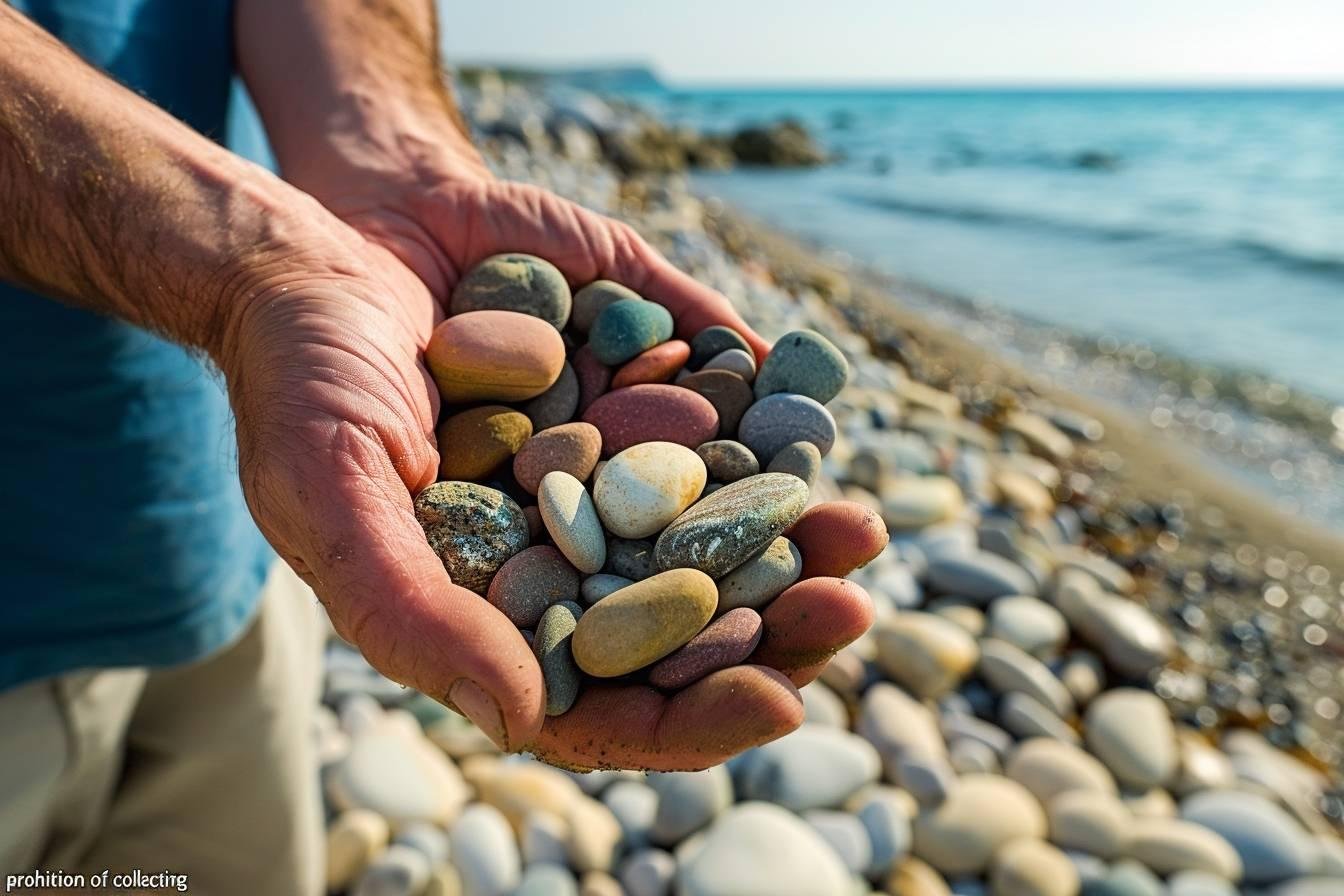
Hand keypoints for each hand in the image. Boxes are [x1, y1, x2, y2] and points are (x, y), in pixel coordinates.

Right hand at [296, 165, 878, 769]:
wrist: (330, 242)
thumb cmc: (308, 379)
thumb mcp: (332, 496)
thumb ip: (410, 613)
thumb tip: (520, 720)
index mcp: (503, 603)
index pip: (612, 697)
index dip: (693, 717)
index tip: (775, 704)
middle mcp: (572, 541)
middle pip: (692, 614)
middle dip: (778, 623)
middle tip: (846, 611)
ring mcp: (615, 457)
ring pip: (723, 516)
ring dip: (797, 530)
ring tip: (855, 531)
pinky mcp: (640, 369)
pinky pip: (720, 402)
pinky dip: (767, 416)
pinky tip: (812, 431)